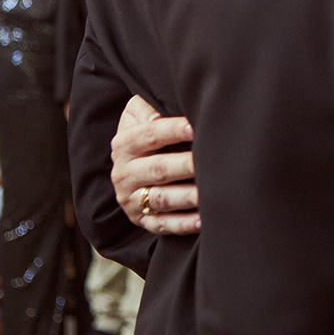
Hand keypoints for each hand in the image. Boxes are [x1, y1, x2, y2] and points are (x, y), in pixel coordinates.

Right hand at [112, 94, 199, 233]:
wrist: (127, 171)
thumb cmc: (144, 137)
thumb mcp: (135, 118)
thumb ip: (145, 109)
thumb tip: (162, 110)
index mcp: (124, 145)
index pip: (149, 135)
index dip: (172, 130)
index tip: (195, 127)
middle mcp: (124, 174)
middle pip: (158, 168)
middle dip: (185, 165)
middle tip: (209, 162)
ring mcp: (132, 200)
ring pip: (162, 199)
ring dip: (187, 197)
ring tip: (209, 193)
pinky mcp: (142, 220)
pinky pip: (163, 225)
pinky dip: (182, 224)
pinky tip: (202, 220)